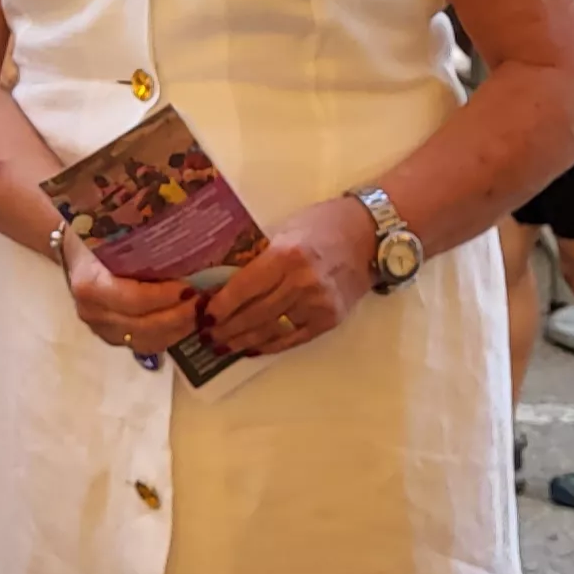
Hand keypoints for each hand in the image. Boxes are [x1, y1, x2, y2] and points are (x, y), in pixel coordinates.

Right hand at [64, 240, 202, 359]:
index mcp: (90, 286)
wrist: (72, 250)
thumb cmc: (96, 236)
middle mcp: (92, 313)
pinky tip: (185, 324)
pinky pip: (143, 345)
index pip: (134, 300)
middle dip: (178, 317)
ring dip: (177, 331)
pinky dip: (168, 337)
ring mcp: (99, 329)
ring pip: (145, 341)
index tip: (190, 288)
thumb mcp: (114, 235)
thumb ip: (141, 246)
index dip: (165, 298)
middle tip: (202, 303)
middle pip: (142, 326)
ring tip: (199, 315)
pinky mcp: (110, 337)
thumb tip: (184, 247)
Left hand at [200, 197, 376, 357]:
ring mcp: (317, 304)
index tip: (204, 316)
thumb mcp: (285, 231)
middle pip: (254, 314)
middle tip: (208, 336)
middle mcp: (301, 283)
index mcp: (286, 256)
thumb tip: (227, 286)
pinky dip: (270, 345)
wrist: (369, 234)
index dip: (221, 306)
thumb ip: (261, 259)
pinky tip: (253, 348)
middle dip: (227, 328)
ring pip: (271, 330)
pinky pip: (293, 338)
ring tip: (224, 346)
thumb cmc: (323, 225)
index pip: (244, 288)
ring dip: (244, 341)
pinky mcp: (329, 319)